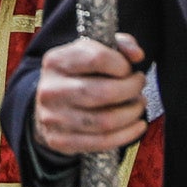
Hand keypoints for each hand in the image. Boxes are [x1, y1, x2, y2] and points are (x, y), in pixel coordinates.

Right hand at [31, 32, 150, 155]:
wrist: (47, 106)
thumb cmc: (77, 75)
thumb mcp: (91, 51)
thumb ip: (119, 45)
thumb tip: (137, 55)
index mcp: (55, 61)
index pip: (96, 58)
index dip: (121, 65)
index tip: (129, 69)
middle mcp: (50, 89)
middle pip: (103, 92)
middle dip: (131, 90)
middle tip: (139, 88)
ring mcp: (53, 117)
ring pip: (105, 121)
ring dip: (131, 113)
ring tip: (138, 105)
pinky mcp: (60, 140)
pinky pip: (101, 142)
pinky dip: (126, 135)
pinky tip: (137, 126)